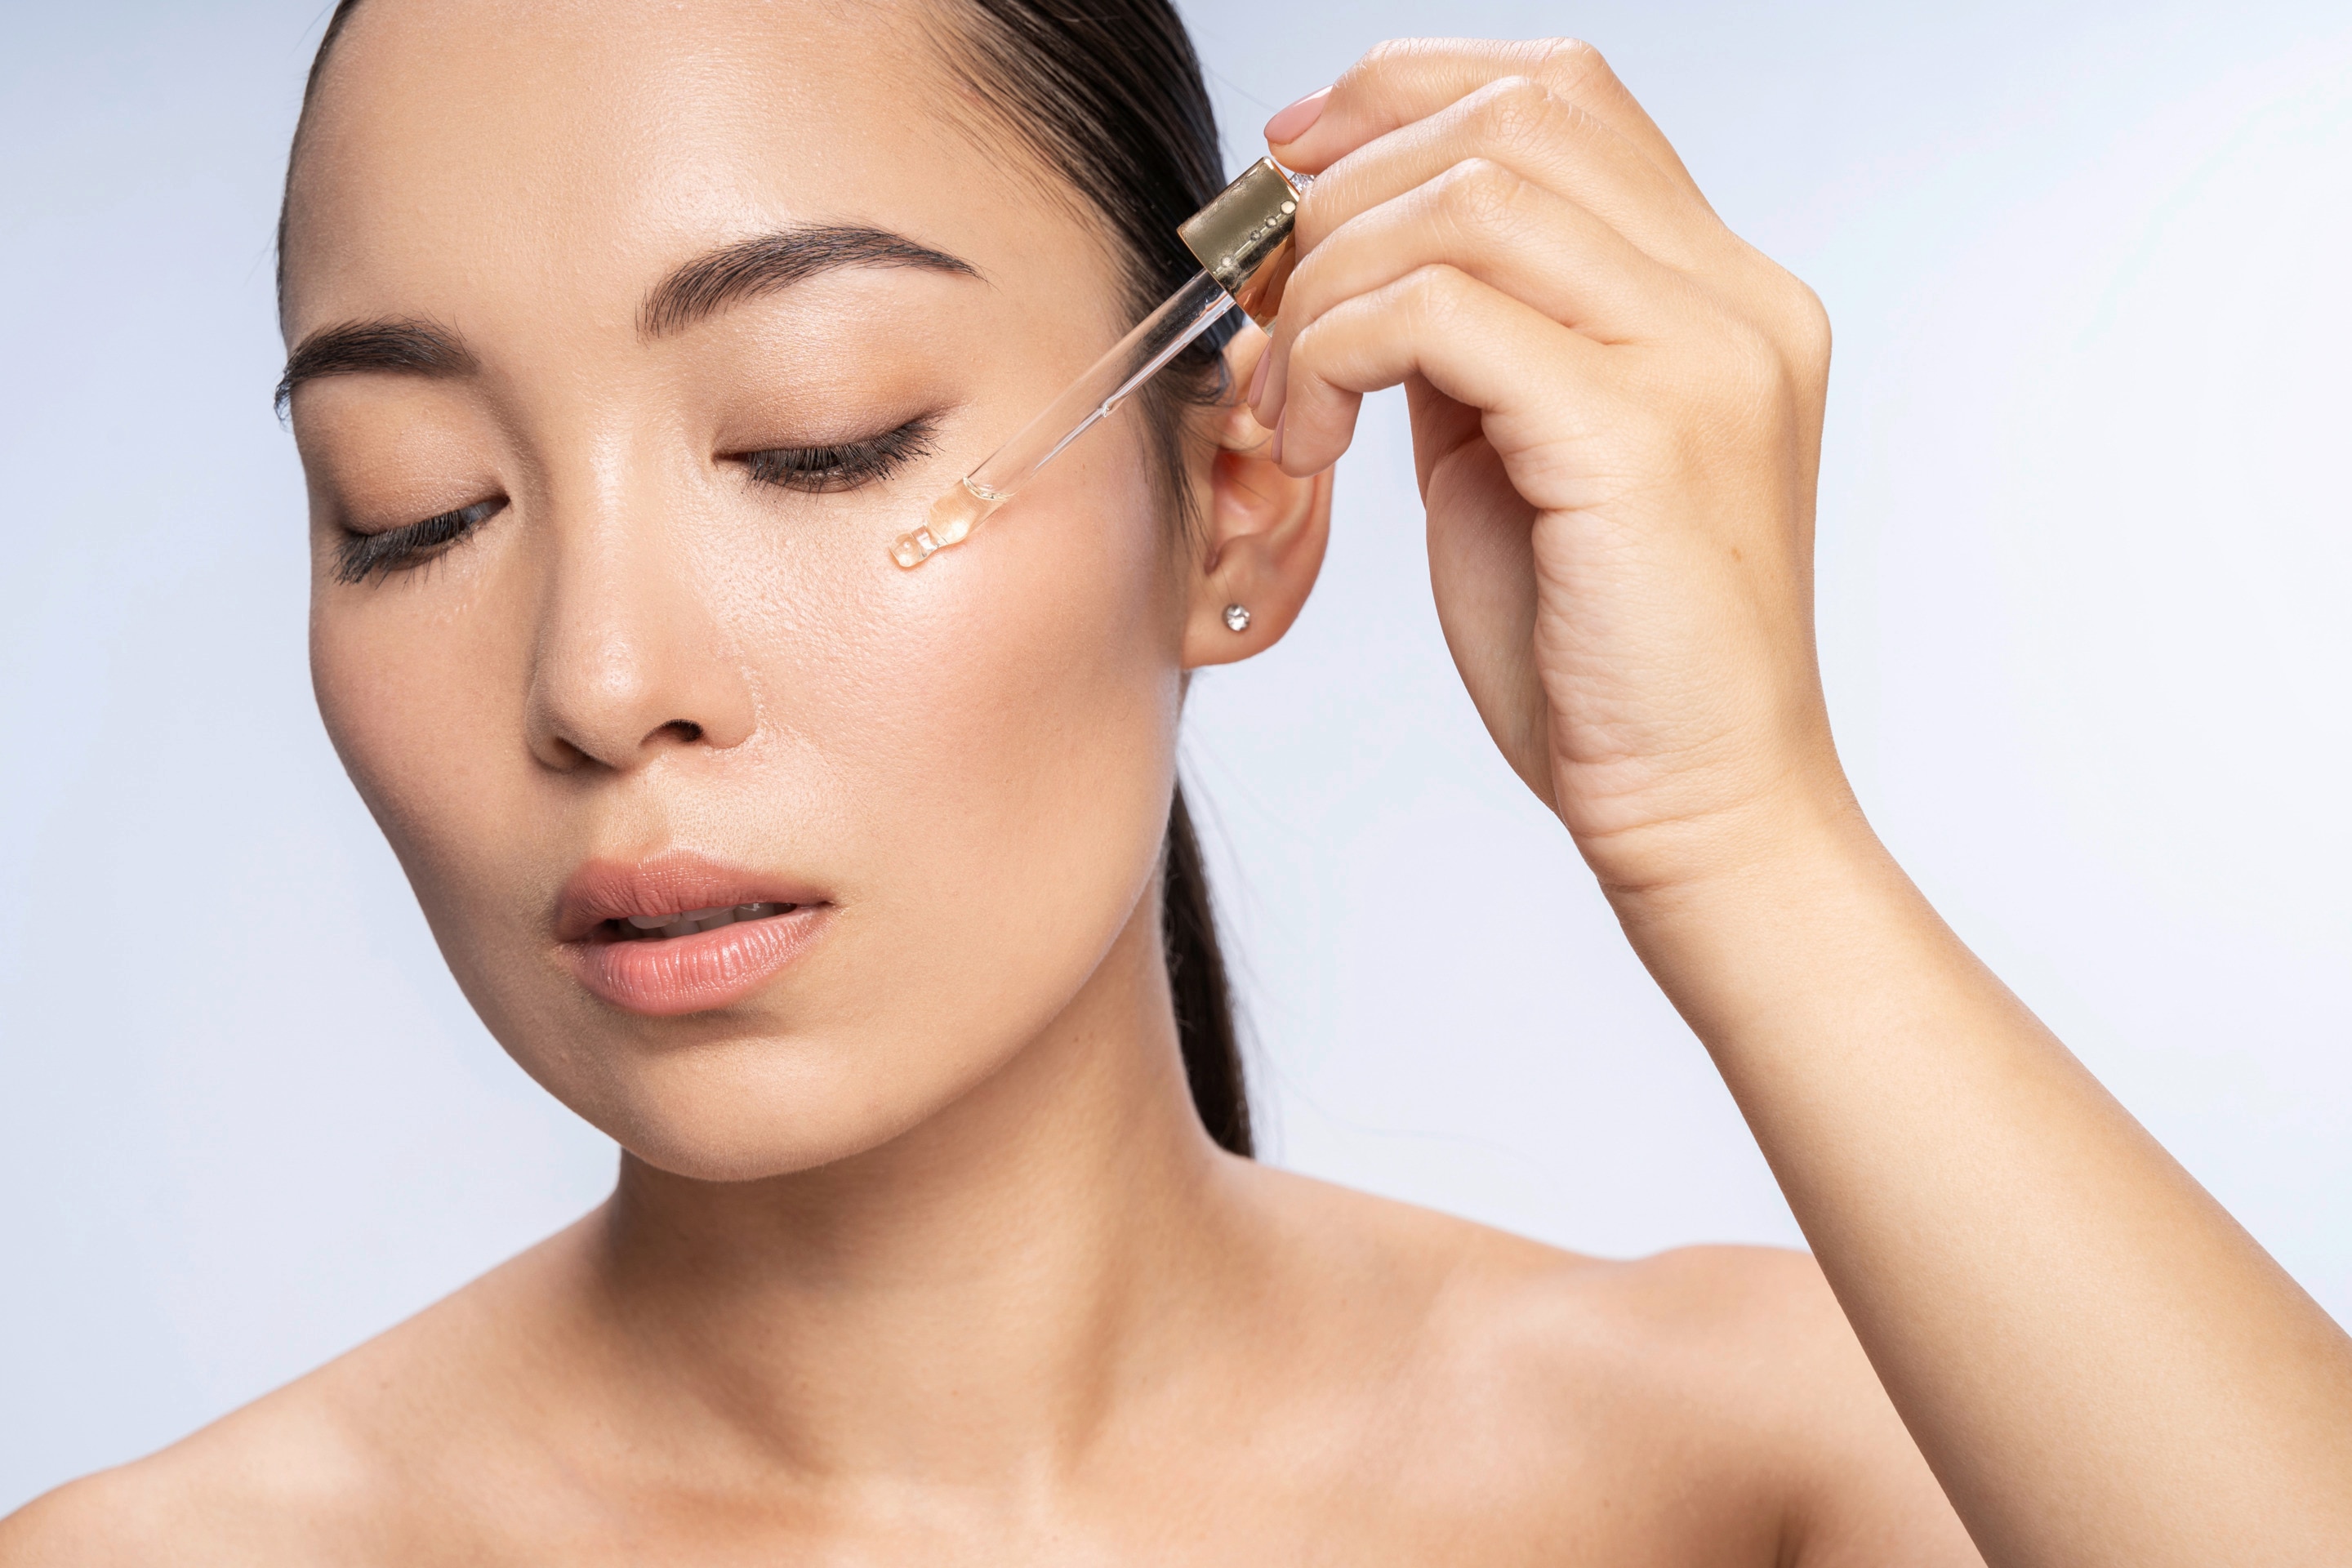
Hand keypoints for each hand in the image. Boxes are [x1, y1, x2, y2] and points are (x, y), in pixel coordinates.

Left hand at [1255, 39, 1846, 896]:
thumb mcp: (1524, 461)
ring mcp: (1701, 356)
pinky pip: (1440, 310)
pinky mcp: (1637, 433)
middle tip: (1255, 290)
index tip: (1288, 163)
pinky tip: (1313, 438)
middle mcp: (1734, 299)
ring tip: (1285, 395)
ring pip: (1466, 194)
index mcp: (1721, 292)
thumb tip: (1352, 258)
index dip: (1400, 92)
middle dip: (1342, 181)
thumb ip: (1475, 343)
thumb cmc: (1603, 660)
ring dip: (1328, 279)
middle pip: (1512, 111)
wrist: (1703, 809)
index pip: (1561, 92)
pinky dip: (1336, 353)